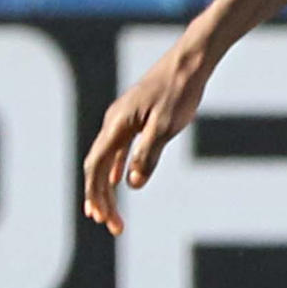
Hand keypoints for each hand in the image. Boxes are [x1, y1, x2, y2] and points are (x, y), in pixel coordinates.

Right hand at [83, 30, 217, 234]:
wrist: (190, 61)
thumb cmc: (180, 91)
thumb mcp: (166, 126)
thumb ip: (148, 154)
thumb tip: (132, 185)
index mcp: (116, 126)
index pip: (96, 168)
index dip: (97, 196)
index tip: (106, 220)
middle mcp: (113, 123)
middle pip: (98, 168)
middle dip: (101, 199)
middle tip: (113, 227)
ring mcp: (123, 120)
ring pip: (107, 159)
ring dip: (107, 187)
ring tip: (108, 212)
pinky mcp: (136, 118)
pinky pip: (119, 149)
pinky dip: (117, 168)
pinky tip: (122, 182)